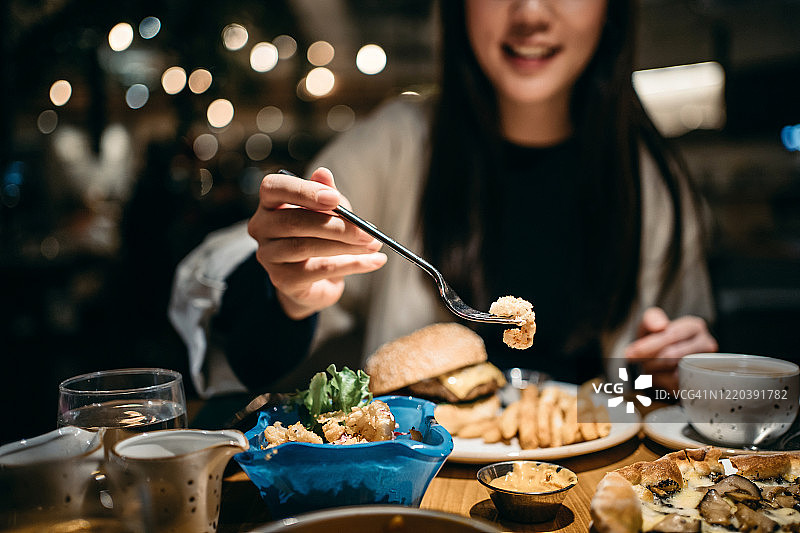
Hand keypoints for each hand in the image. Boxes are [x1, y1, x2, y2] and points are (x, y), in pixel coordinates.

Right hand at [247, 167, 386, 318]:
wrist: (318, 278)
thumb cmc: (321, 235)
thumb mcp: (330, 211)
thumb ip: (327, 194)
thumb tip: (323, 174)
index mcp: (270, 203)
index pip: (273, 188)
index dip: (303, 191)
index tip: (334, 199)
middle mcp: (262, 228)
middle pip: (293, 222)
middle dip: (336, 226)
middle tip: (367, 231)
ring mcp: (269, 256)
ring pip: (305, 247)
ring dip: (346, 246)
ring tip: (373, 245)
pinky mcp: (282, 280)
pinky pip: (318, 270)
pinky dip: (351, 265)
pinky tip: (374, 261)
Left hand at [624, 307, 717, 390]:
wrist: (662, 358)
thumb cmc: (657, 339)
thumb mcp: (650, 325)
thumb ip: (651, 319)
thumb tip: (660, 326)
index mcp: (694, 326)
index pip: (672, 335)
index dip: (649, 345)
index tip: (630, 353)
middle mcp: (706, 344)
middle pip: (672, 354)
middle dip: (648, 359)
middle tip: (632, 360)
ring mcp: (706, 364)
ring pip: (673, 371)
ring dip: (652, 370)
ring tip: (645, 366)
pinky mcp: (700, 382)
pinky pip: (676, 384)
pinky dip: (660, 381)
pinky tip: (655, 375)